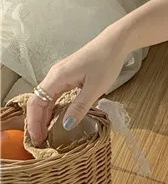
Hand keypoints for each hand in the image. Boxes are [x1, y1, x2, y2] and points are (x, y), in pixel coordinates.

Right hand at [26, 32, 129, 146]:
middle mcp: (55, 75)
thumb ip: (80, 107)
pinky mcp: (69, 74)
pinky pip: (56, 93)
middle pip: (38, 101)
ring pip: (47, 98)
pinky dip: (54, 107)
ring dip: (45, 115)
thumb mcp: (95, 88)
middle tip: (42, 141)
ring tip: (48, 133)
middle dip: (37, 121)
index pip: (37, 103)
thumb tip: (66, 126)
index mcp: (57, 77)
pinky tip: (58, 117)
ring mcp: (61, 74)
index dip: (35, 122)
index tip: (38, 139)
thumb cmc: (106, 62)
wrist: (116, 42)